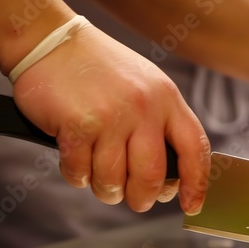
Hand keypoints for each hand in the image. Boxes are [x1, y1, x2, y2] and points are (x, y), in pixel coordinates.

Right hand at [12, 25, 209, 213]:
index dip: (196, 184)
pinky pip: (80, 173)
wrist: (52, 42)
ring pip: (113, 181)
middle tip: (135, 200)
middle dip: (143, 199)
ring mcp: (111, 117)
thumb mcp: (147, 87)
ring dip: (105, 190)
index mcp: (168, 99)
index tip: (191, 205)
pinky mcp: (77, 126)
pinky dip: (77, 175)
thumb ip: (162, 125)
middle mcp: (144, 109)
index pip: (195, 149)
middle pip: (152, 177)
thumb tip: (174, 178)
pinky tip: (76, 158)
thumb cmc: (101, 69)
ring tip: (100, 178)